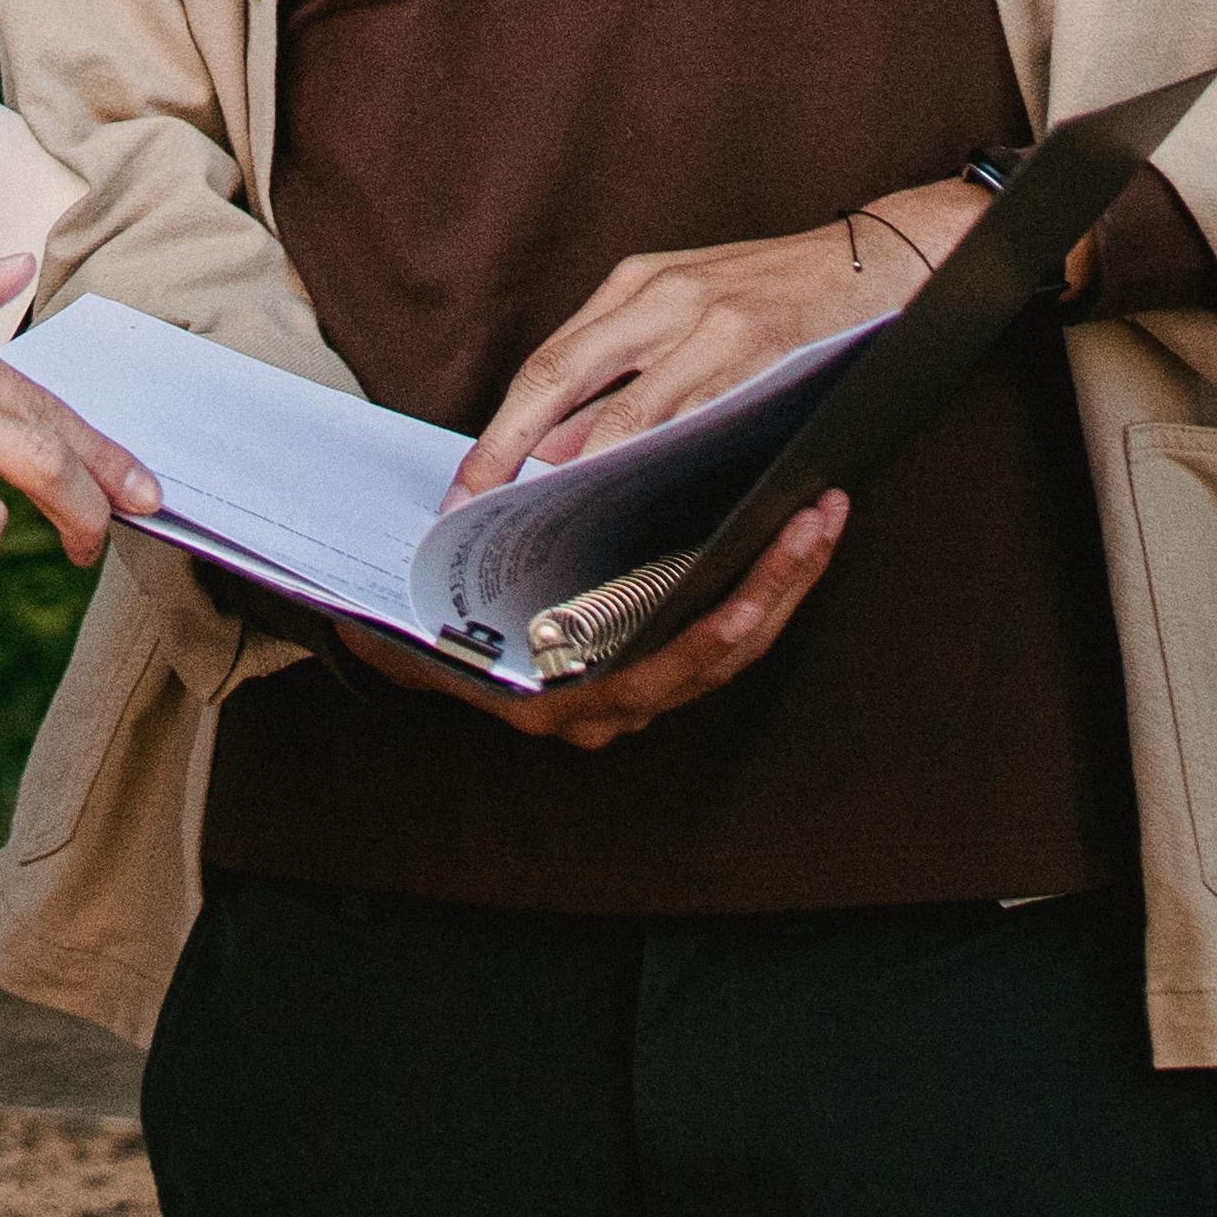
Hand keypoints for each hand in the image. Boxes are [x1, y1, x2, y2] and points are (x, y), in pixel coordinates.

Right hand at [331, 493, 850, 746]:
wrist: (417, 645)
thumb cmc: (415, 628)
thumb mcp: (405, 626)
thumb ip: (418, 620)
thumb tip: (394, 601)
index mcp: (560, 703)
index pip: (653, 682)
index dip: (704, 645)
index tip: (746, 605)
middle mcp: (611, 708)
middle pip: (718, 658)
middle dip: (776, 590)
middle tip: (815, 520)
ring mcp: (643, 686)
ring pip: (739, 644)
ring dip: (786, 579)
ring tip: (822, 508)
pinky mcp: (663, 650)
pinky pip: (730, 623)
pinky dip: (765, 578)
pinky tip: (791, 525)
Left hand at [447, 186, 991, 507]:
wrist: (886, 255)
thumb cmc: (786, 296)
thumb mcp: (692, 314)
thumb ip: (630, 375)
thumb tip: (560, 451)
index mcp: (634, 286)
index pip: (545, 366)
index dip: (498, 430)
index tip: (466, 486)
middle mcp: (658, 295)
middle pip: (555, 379)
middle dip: (504, 451)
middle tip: (470, 510)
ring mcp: (706, 318)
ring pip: (618, 408)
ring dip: (574, 474)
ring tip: (540, 524)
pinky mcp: (756, 345)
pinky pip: (691, 416)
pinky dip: (652, 461)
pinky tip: (630, 501)